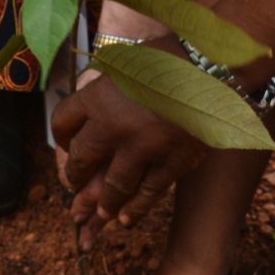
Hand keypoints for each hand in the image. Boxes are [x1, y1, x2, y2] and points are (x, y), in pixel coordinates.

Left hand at [53, 75, 203, 227]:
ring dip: (104, 203)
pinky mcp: (173, 161)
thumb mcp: (124, 61)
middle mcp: (113, 126)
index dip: (59, 137)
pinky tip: (126, 219)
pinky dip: (136, 209)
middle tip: (76, 184)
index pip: (61, 123)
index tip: (66, 143)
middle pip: (81, 160)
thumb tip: (89, 105)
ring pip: (114, 186)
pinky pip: (149, 193)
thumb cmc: (169, 55)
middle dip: (76, 176)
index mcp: (97, 96)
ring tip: (101, 213)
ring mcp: (144, 147)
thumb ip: (103, 86)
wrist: (215, 63)